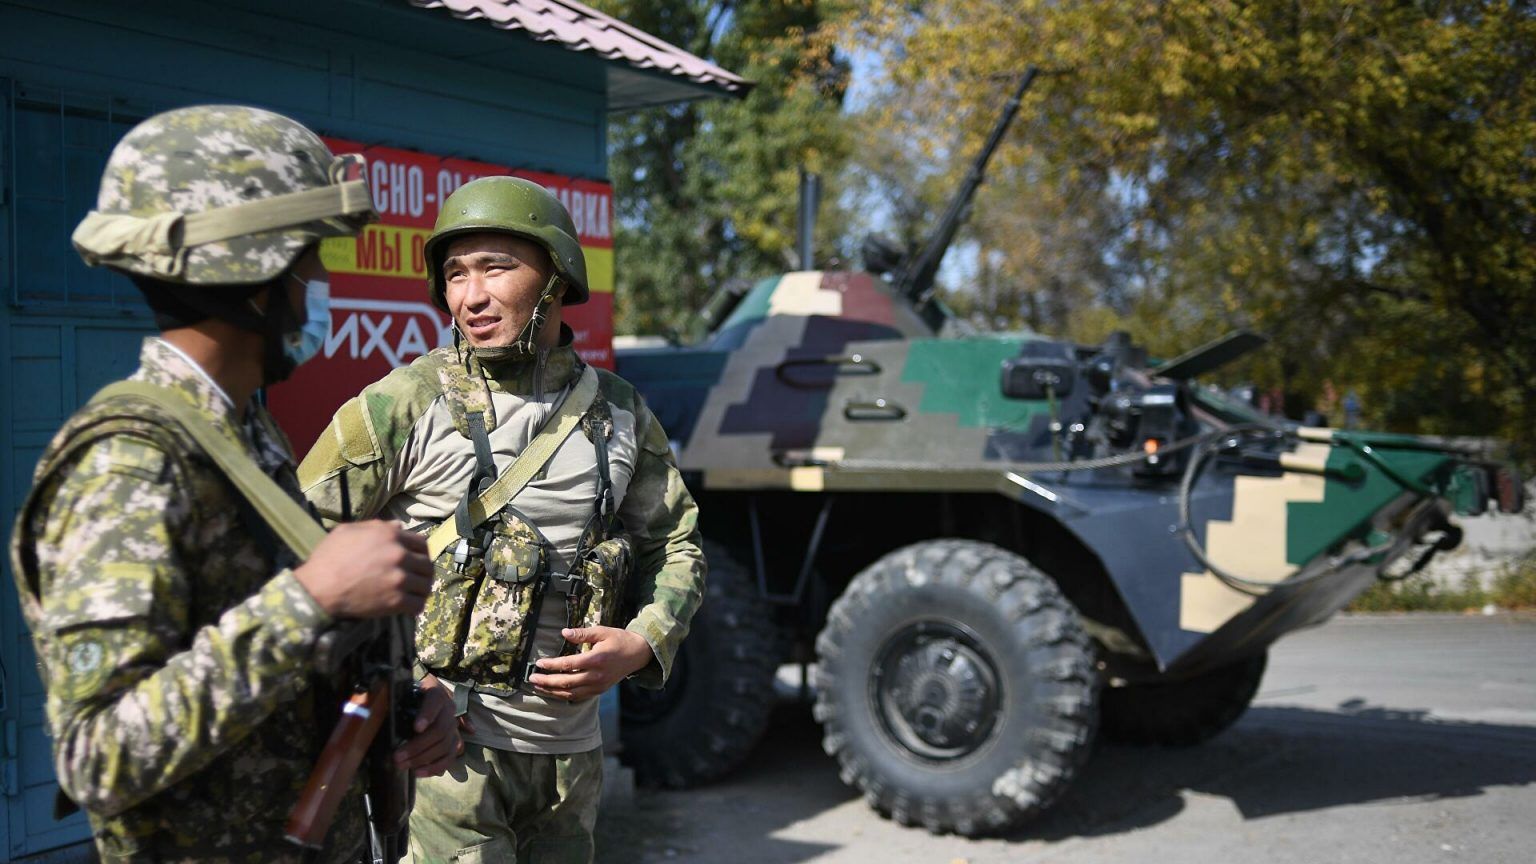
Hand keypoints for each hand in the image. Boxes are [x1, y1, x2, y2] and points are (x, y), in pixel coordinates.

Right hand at [294, 521, 432, 617]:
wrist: (318, 587)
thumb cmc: (329, 557)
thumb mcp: (348, 531)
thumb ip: (377, 526)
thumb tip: (398, 526)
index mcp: (390, 535)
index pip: (421, 544)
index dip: (421, 553)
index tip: (417, 561)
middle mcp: (399, 555)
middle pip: (427, 564)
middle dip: (424, 572)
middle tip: (418, 579)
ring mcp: (399, 578)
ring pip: (426, 585)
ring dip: (422, 590)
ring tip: (415, 593)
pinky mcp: (396, 601)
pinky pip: (418, 604)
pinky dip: (416, 607)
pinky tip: (410, 607)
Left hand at [393, 675, 461, 776]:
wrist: (425, 699)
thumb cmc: (409, 696)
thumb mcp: (403, 693)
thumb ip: (395, 702)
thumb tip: (378, 713)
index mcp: (436, 694)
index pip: (435, 702)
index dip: (427, 715)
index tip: (416, 728)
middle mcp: (449, 710)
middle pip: (440, 730)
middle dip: (418, 746)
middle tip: (397, 757)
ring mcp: (453, 727)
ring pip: (445, 745)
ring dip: (423, 758)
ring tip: (403, 765)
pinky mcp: (454, 741)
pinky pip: (449, 757)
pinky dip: (434, 767)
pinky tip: (418, 772)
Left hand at [528, 627, 653, 702]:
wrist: (638, 654)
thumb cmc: (619, 640)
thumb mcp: (602, 631)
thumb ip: (582, 633)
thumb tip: (563, 632)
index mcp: (596, 659)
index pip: (568, 665)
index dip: (552, 665)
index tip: (539, 663)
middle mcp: (596, 676)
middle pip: (567, 682)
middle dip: (547, 681)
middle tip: (532, 678)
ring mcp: (598, 686)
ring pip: (571, 693)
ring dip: (552, 691)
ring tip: (538, 686)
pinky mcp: (599, 691)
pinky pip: (578, 697)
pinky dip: (564, 696)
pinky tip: (554, 692)